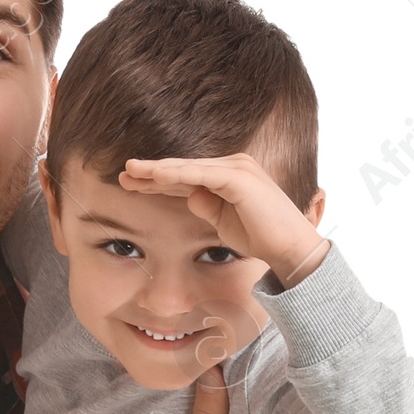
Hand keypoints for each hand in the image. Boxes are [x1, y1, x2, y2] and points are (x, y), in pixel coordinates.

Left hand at [120, 153, 329, 287]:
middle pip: (182, 169)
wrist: (289, 247)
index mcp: (225, 176)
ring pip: (188, 168)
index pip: (184, 177)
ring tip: (132, 171)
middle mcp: (231, 166)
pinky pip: (201, 174)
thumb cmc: (260, 237)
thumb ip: (206, 207)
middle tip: (123, 173)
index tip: (131, 185)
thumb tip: (191, 197)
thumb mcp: (223, 222)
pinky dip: (177, 174)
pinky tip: (155, 175)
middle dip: (151, 173)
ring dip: (158, 170)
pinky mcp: (238, 178)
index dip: (157, 181)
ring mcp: (236, 169)